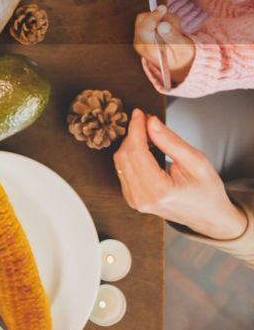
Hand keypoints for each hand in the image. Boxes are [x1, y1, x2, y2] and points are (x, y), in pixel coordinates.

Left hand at [114, 109, 247, 240]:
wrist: (209, 216)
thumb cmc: (207, 191)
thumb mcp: (197, 162)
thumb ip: (171, 141)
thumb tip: (150, 122)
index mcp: (158, 191)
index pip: (136, 152)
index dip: (135, 129)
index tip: (140, 113)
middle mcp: (141, 198)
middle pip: (124, 156)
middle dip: (134, 134)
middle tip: (148, 122)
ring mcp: (134, 200)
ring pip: (120, 162)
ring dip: (131, 144)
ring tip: (151, 136)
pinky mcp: (131, 198)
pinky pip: (123, 170)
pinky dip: (131, 156)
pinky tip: (146, 150)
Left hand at [133, 6, 194, 83]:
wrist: (179, 65)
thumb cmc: (183, 58)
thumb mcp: (184, 49)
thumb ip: (173, 37)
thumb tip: (163, 24)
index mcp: (147, 48)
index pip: (144, 29)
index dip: (153, 17)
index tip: (163, 8)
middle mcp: (140, 41)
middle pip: (143, 18)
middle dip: (161, 17)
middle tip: (176, 27)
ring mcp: (141, 35)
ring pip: (150, 16)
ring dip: (165, 19)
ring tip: (175, 32)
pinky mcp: (145, 30)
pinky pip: (153, 17)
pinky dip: (164, 20)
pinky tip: (171, 30)